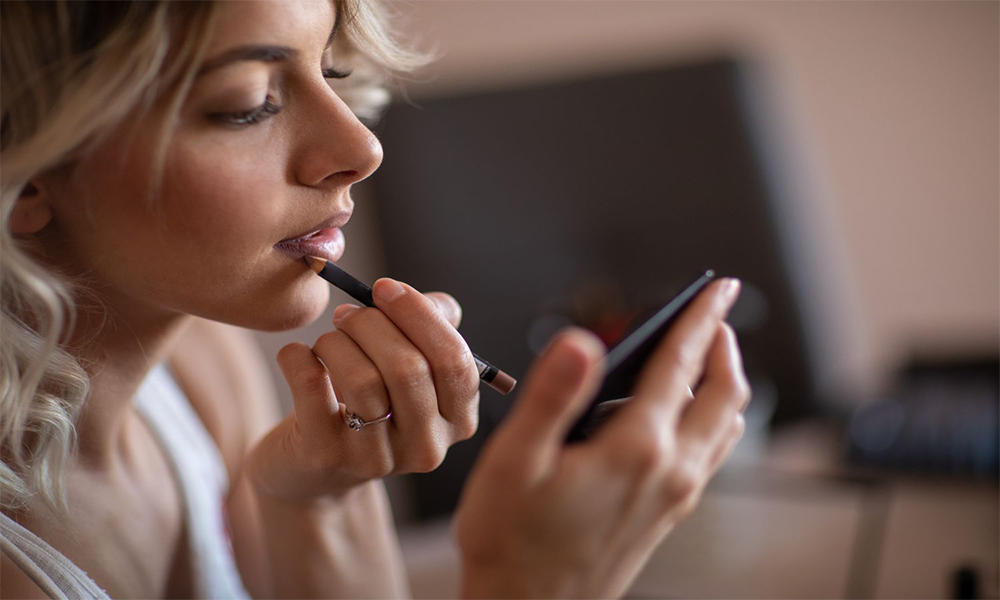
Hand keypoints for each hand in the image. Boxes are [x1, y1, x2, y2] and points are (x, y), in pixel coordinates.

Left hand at [247, 279, 480, 501]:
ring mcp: (377, 458)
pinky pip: (311, 387)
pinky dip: (298, 357)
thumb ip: (431, 328)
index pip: (456, 362)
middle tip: (346, 316)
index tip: (385, 289)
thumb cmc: (367, 403)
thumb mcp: (407, 369)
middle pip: (409, 368)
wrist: (312, 470)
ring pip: (363, 380)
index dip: (420, 315)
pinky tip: (296, 356)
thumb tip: (433, 303)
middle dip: (371, 324)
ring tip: (326, 342)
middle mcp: (426, 447)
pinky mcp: (326, 457)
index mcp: (457, 420)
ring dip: (336, 342)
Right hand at [455, 279, 748, 598]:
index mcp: (637, 448)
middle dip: (723, 345)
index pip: (682, 365)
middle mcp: (670, 471)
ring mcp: (674, 497)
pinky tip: (690, 415)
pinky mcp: (667, 515)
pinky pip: (711, 455)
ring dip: (726, 382)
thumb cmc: (512, 540)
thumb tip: (581, 341)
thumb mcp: (517, 461)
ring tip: (711, 353)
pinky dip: (715, 418)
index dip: (700, 318)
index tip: (716, 287)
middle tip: (716, 312)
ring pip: (726, 427)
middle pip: (723, 394)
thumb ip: (552, 395)